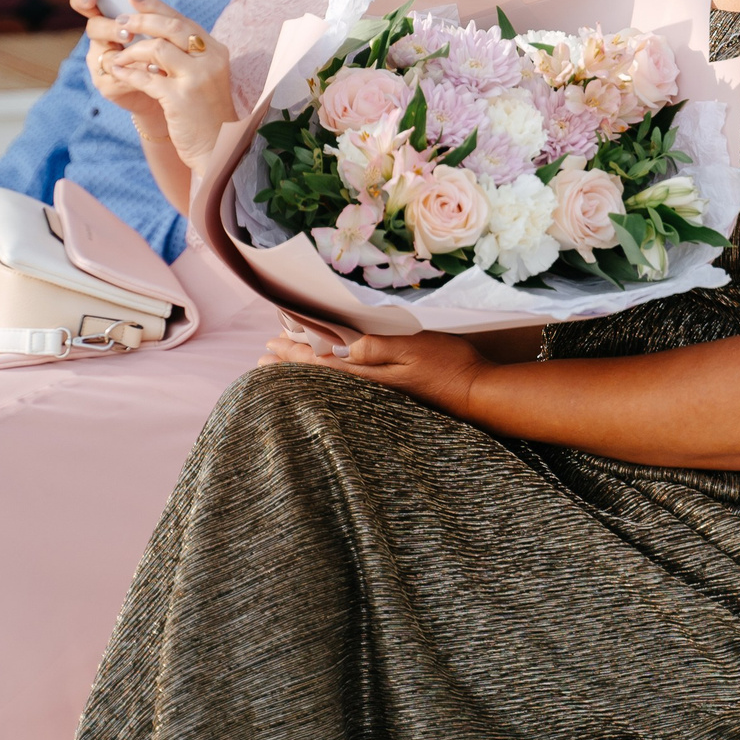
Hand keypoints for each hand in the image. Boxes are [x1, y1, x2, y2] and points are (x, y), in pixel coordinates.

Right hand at [76, 0, 161, 128]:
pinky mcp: (106, 86)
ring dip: (132, 56)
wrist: (168, 88)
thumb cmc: (163, 54)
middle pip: (94, 28)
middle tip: (128, 34)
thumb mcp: (160, 30)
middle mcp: (100, 40)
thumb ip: (150, 13)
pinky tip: (156, 73)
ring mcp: (99, 64)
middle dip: (111, 29)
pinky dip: (140, 74)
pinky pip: (120, 78)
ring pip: (109, 57)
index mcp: (110, 19)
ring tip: (153, 59)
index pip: (85, 4)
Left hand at [99, 0, 237, 166]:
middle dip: (141, 20)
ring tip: (119, 56)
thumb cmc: (206, 113)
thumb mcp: (204, 78)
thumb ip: (187, 56)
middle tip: (120, 21)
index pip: (183, 20)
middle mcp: (210, 60)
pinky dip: (128, 73)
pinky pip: (145, 77)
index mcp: (216, 52)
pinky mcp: (180, 99)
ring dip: (131, 50)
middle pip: (171, 27)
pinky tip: (118, 72)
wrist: (219, 148)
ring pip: (156, 48)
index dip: (156, 6)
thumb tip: (155, 34)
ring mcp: (196, 79)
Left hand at [260, 328, 490, 418]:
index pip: (321, 360)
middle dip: (290, 365)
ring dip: (304, 374)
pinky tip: (326, 379)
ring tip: (281, 372)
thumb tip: (339, 345)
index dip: (294, 351)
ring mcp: (379, 394)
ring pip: (331, 382)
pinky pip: (348, 386)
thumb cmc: (449, 365)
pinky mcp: (391, 396)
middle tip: (262, 361)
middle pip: (320, 374)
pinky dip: (329, 380)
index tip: (270, 343)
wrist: (476, 393)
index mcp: (369, 371)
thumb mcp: (413, 347)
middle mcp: (368, 386)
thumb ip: (375, 347)